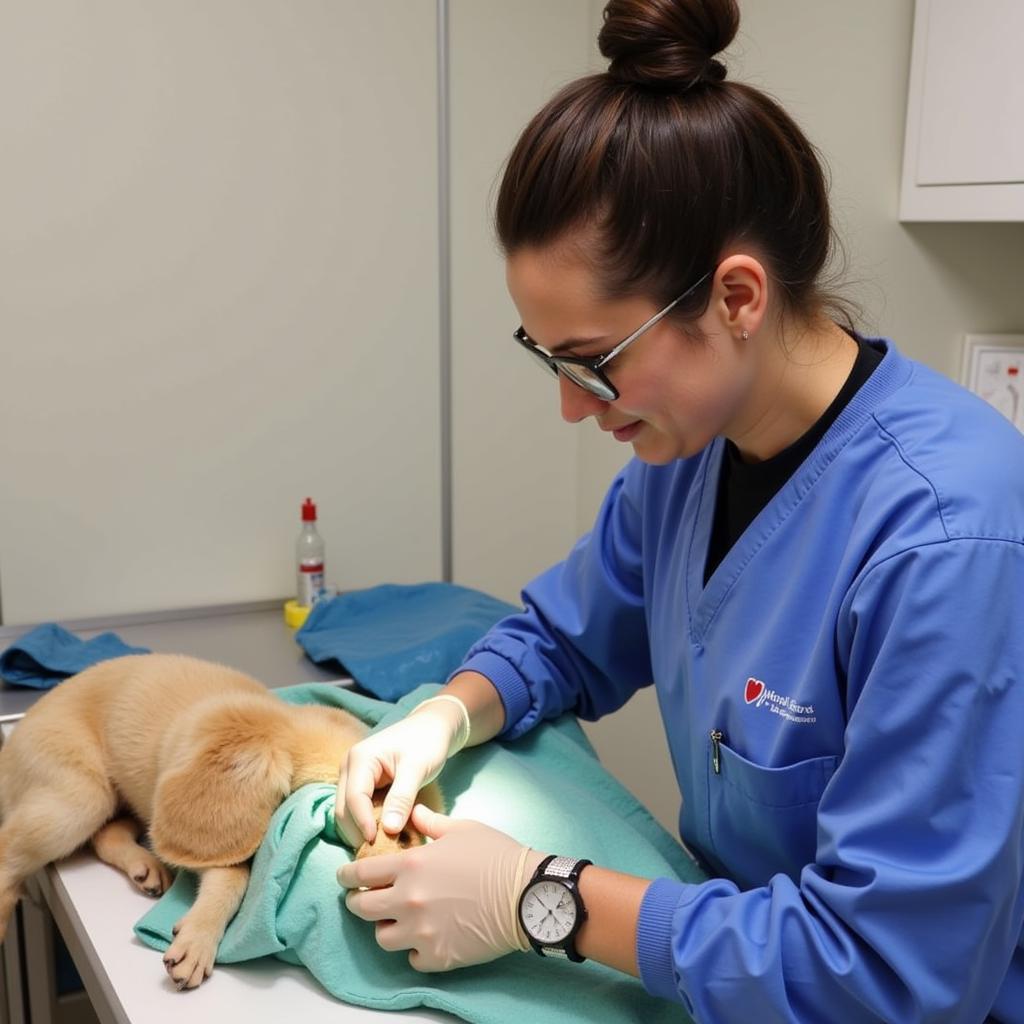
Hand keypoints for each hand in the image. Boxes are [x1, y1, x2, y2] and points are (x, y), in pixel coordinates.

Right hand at [335, 696, 468, 847]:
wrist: (432, 728)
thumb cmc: (427, 742)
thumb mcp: (417, 768)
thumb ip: (402, 797)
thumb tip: (388, 829)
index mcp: (360, 758)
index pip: (353, 798)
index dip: (363, 824)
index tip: (377, 843)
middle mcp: (349, 767)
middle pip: (343, 809)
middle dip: (358, 832)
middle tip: (380, 853)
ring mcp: (352, 777)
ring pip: (347, 813)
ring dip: (361, 831)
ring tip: (383, 848)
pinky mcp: (361, 785)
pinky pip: (357, 810)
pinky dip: (367, 824)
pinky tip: (384, 836)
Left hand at [337, 805, 546, 971]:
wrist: (525, 894)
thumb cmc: (495, 855)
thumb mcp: (461, 829)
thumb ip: (430, 822)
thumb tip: (411, 814)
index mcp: (411, 865)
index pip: (361, 874)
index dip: (347, 876)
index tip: (344, 877)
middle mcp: (408, 900)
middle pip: (362, 909)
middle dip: (358, 902)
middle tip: (365, 900)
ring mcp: (421, 931)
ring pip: (382, 937)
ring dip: (387, 927)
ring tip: (398, 920)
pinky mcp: (437, 956)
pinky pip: (411, 958)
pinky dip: (415, 949)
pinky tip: (426, 937)